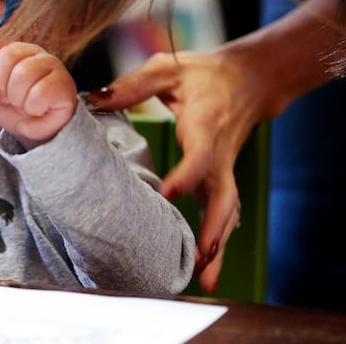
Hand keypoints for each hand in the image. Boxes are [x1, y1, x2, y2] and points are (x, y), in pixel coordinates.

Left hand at [0, 42, 77, 147]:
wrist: (36, 130)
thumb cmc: (12, 109)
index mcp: (10, 52)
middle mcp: (32, 52)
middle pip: (7, 57)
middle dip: (0, 85)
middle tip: (7, 99)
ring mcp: (51, 64)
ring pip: (23, 74)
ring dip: (17, 99)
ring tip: (23, 105)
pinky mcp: (64, 82)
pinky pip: (39, 93)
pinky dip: (33, 107)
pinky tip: (37, 109)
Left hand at [89, 48, 258, 289]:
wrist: (250, 79)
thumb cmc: (204, 74)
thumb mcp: (169, 68)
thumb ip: (134, 85)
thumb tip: (95, 98)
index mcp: (205, 124)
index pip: (200, 155)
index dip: (187, 176)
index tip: (167, 194)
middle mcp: (218, 152)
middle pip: (223, 196)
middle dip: (213, 228)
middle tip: (199, 258)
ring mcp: (224, 168)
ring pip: (227, 211)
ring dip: (218, 245)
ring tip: (205, 279)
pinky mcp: (222, 177)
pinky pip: (225, 211)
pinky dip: (219, 240)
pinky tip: (207, 267)